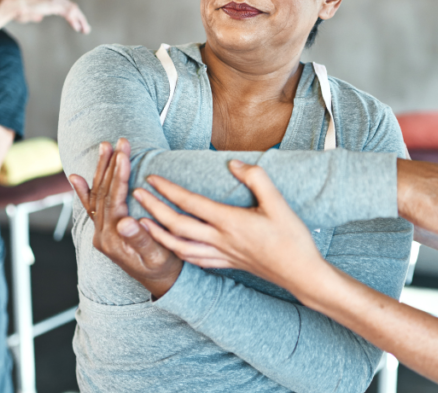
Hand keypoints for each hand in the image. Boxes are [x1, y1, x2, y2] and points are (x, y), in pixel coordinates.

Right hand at [8, 0, 90, 33]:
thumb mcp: (28, 13)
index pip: (63, 4)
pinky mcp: (55, 3)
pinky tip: (79, 28)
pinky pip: (69, 12)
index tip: (76, 24)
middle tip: (85, 28)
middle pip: (70, 6)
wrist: (12, 5)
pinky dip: (76, 20)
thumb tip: (40, 17)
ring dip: (80, 20)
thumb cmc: (16, 10)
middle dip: (78, 17)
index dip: (71, 14)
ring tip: (85, 30)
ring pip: (72, 9)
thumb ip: (36, 14)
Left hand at [68, 138, 181, 297]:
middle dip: (111, 165)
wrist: (160, 284)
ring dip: (101, 170)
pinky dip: (83, 192)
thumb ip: (140, 239)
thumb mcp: (158, 255)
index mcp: (114, 239)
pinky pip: (92, 208)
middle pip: (104, 194)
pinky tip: (77, 178)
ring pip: (97, 196)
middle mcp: (103, 235)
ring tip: (105, 147)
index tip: (123, 154)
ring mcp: (101, 233)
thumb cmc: (164, 268)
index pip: (114, 200)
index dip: (119, 176)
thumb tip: (125, 222)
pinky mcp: (104, 232)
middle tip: (120, 141)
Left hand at [136, 161, 325, 289]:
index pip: (190, 203)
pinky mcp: (227, 264)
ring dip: (158, 234)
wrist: (302, 274)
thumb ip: (256, 178)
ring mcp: (222, 255)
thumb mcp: (278, 202)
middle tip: (135, 195)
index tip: (152, 178)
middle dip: (153, 210)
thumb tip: (233, 164)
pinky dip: (177, 252)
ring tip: (143, 222)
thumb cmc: (292, 238)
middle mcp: (221, 240)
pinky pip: (194, 259)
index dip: (168, 190)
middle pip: (177, 226)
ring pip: (180, 248)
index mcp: (230, 222)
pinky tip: (173, 246)